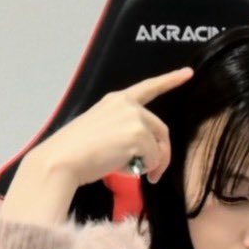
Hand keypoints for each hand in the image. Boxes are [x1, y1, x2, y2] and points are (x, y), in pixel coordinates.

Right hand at [29, 67, 192, 186]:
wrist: (61, 161)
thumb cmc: (77, 153)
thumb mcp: (102, 131)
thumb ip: (125, 132)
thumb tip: (148, 154)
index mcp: (116, 101)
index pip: (148, 87)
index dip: (170, 80)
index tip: (187, 73)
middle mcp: (127, 104)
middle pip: (161, 130)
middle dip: (162, 154)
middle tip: (153, 174)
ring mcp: (134, 117)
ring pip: (159, 146)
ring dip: (154, 164)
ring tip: (136, 173)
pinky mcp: (138, 134)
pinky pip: (154, 158)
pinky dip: (147, 169)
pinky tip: (127, 170)